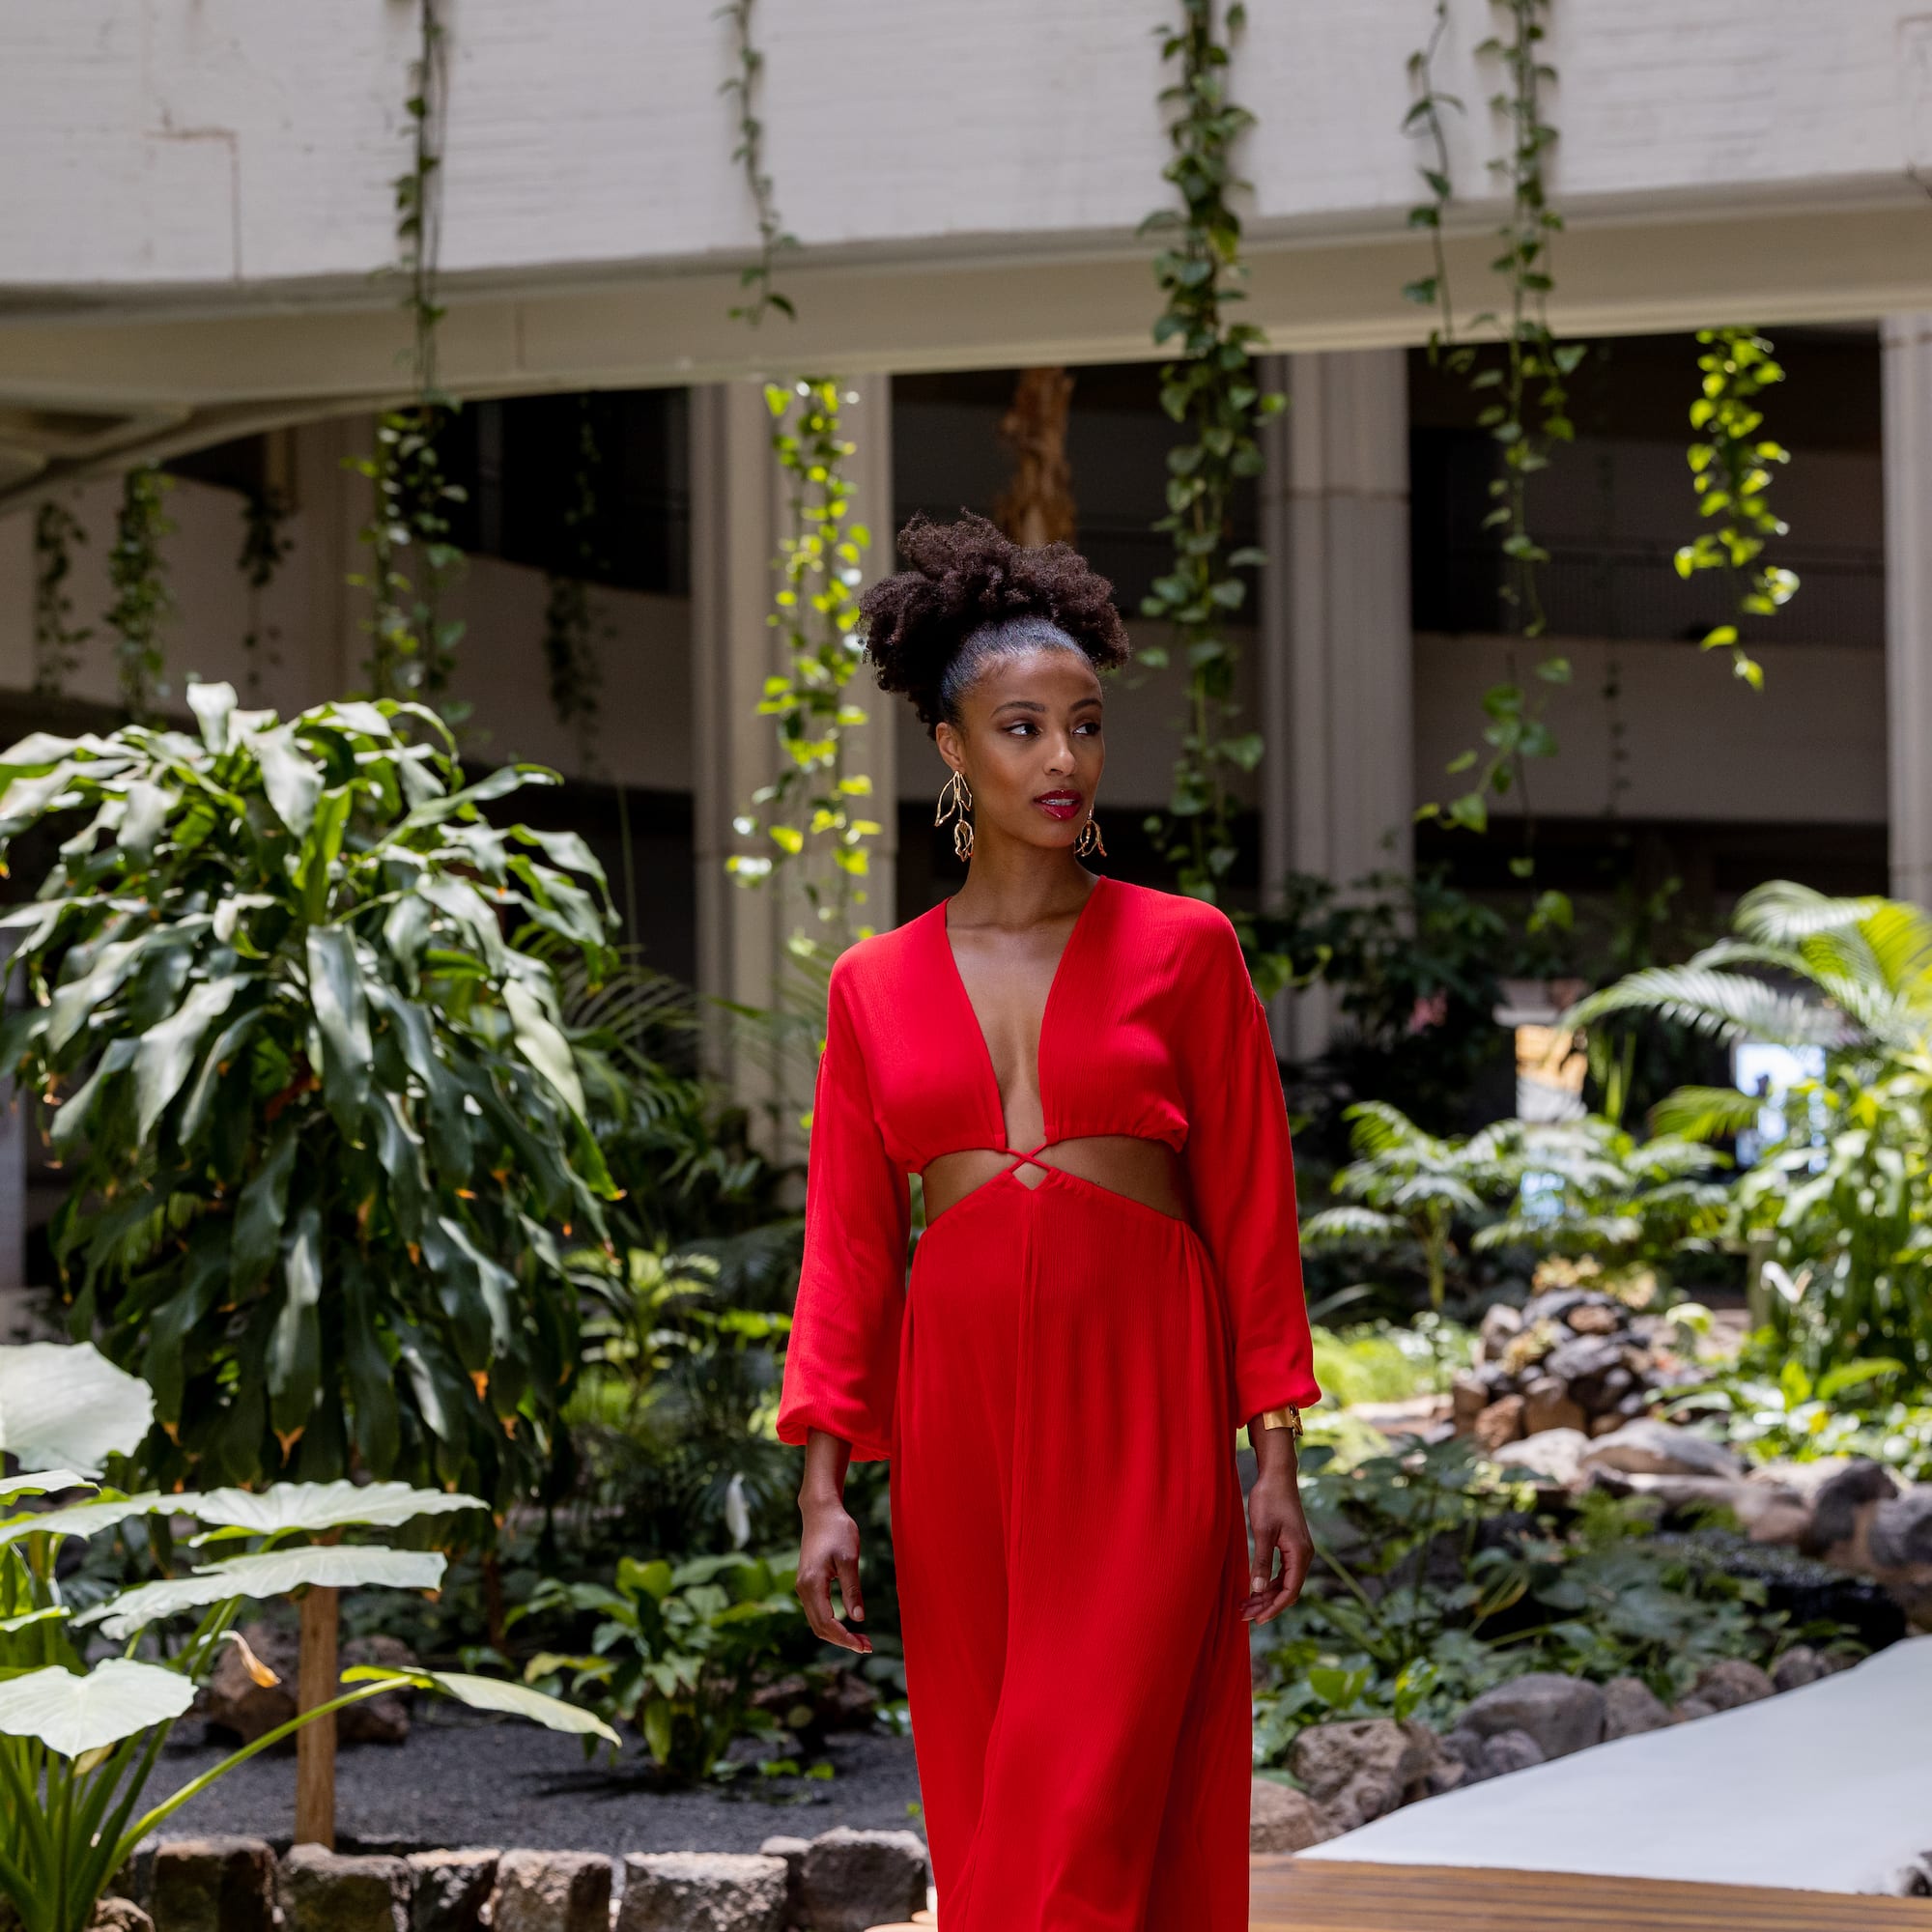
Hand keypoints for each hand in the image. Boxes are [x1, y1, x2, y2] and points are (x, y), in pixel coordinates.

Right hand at [796, 1494, 871, 1653]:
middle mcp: (803, 1589)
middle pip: (820, 1627)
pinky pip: (817, 1612)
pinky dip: (832, 1623)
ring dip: (837, 1634)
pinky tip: (848, 1623)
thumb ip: (852, 1589)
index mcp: (812, 1584)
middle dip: (842, 1640)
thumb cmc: (837, 1530)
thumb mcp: (849, 1558)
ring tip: (861, 1638)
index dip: (845, 1638)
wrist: (820, 1511)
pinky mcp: (807, 1583)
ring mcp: (803, 1587)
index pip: (827, 1623)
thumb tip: (858, 1619)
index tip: (865, 1646)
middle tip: (867, 1645)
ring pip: (817, 1622)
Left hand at [1241, 1465, 1312, 1625]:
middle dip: (1266, 1604)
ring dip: (1266, 1595)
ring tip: (1244, 1605)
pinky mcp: (1291, 1546)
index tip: (1257, 1620)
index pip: (1290, 1591)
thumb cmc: (1269, 1500)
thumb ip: (1261, 1561)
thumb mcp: (1263, 1531)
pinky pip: (1282, 1572)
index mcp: (1300, 1554)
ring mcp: (1299, 1551)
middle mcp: (1304, 1555)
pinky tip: (1254, 1588)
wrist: (1277, 1476)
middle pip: (1287, 1590)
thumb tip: (1257, 1589)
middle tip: (1243, 1615)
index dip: (1273, 1608)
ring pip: (1284, 1582)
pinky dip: (1268, 1582)